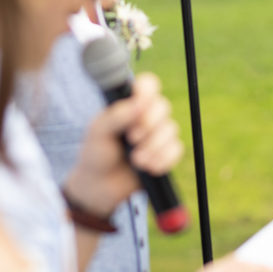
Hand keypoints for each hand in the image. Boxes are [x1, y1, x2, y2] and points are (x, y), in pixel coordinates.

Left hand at [62, 72, 182, 215]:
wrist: (100, 186)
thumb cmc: (95, 153)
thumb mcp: (99, 132)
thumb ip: (116, 116)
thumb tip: (138, 104)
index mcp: (129, 103)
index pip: (148, 85)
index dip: (148, 92)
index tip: (138, 105)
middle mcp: (147, 115)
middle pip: (163, 106)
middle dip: (149, 124)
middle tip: (132, 138)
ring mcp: (158, 134)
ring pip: (171, 130)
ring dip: (154, 147)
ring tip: (136, 161)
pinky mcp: (166, 153)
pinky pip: (176, 150)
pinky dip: (163, 160)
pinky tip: (149, 168)